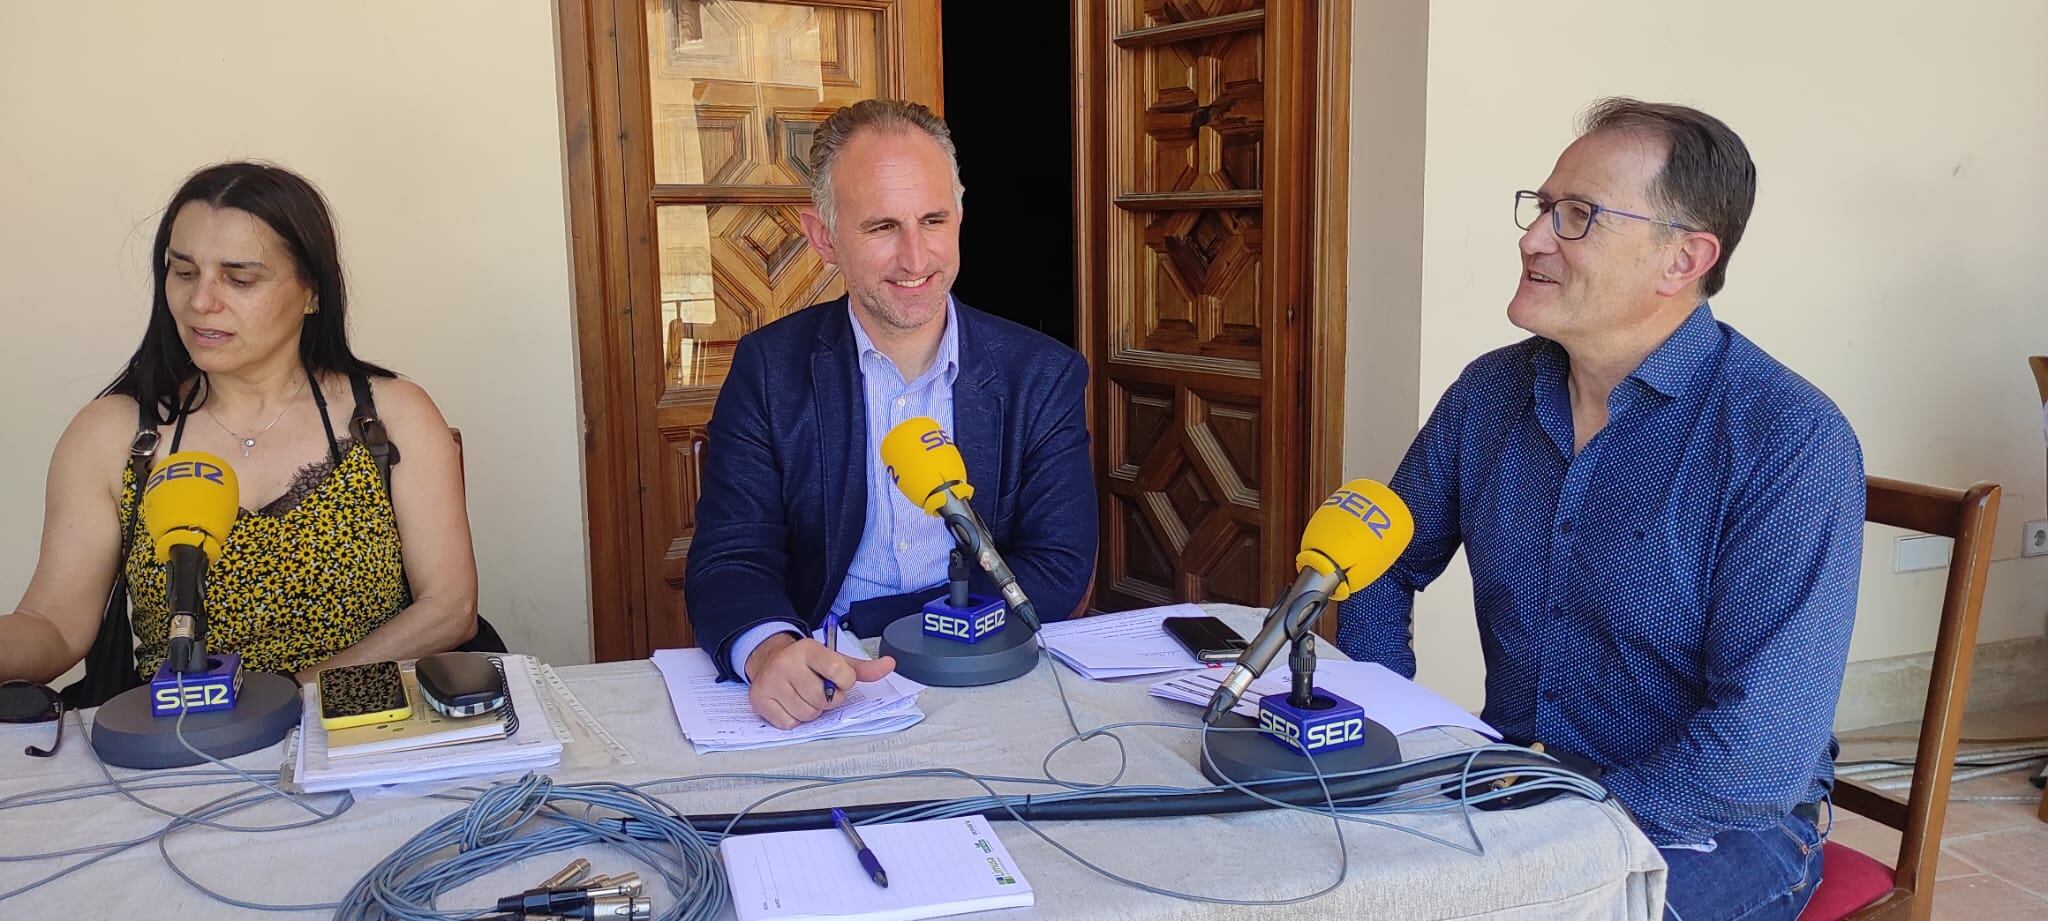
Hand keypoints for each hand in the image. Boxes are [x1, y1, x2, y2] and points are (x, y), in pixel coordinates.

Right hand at [744, 633, 895, 728]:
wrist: (769, 659)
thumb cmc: (808, 663)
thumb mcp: (835, 660)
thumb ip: (862, 668)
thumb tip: (890, 665)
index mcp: (809, 649)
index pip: (839, 672)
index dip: (844, 683)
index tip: (838, 680)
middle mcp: (786, 662)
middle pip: (823, 700)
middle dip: (827, 700)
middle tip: (818, 690)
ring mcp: (770, 681)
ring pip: (807, 714)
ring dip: (811, 711)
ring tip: (804, 696)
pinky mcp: (759, 699)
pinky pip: (789, 723)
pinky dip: (794, 718)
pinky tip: (790, 703)